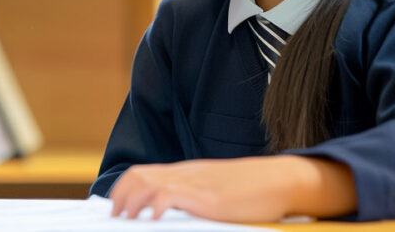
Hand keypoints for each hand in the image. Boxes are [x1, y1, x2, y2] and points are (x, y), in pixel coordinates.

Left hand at [108, 155, 355, 221]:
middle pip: (138, 176)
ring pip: (147, 182)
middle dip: (120, 198)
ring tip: (126, 221)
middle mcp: (185, 175)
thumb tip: (172, 214)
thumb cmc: (251, 191)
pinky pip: (170, 195)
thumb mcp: (216, 192)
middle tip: (115, 219)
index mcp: (185, 174)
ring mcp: (194, 184)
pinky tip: (152, 221)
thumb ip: (194, 198)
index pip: (142, 173)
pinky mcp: (206, 198)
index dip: (123, 190)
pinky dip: (155, 207)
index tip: (115, 208)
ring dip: (131, 203)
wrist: (279, 180)